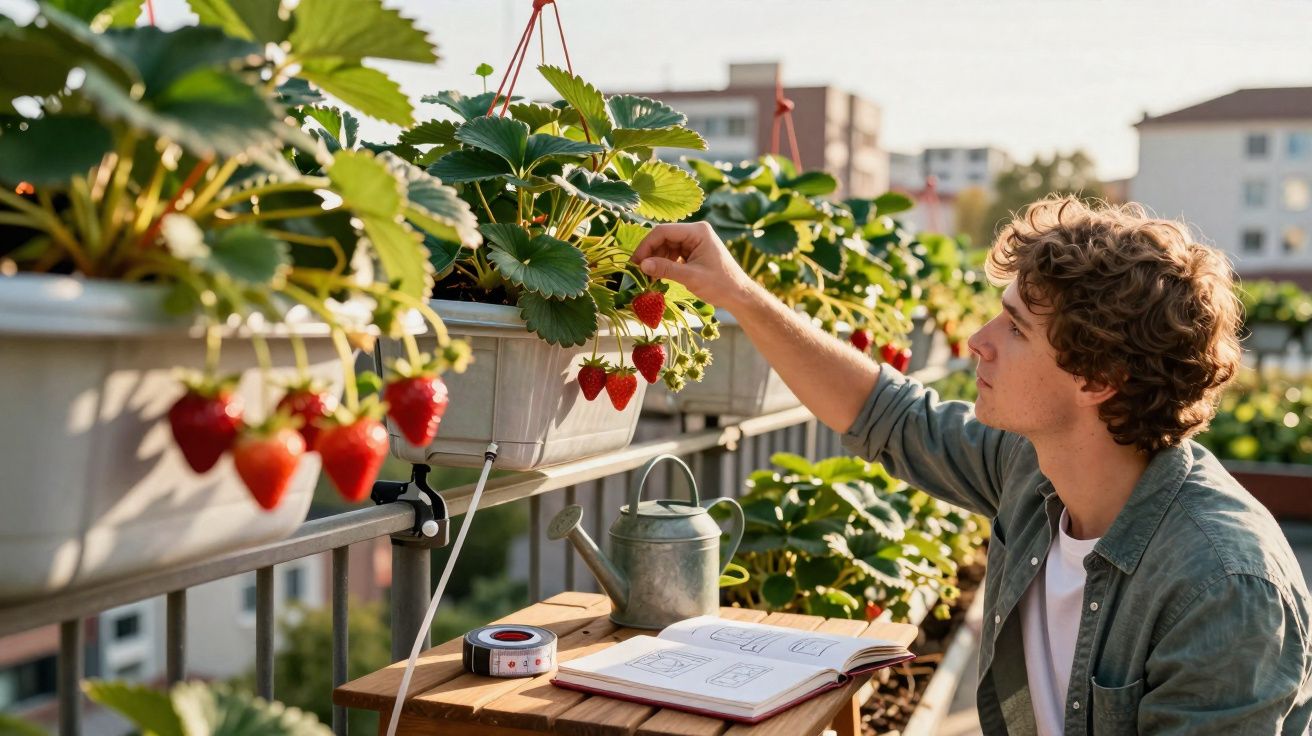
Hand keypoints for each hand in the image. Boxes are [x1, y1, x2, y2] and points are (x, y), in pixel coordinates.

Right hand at [631, 222, 755, 309]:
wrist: (739, 294)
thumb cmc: (720, 285)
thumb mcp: (691, 277)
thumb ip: (666, 269)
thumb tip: (641, 265)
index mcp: (698, 231)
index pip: (663, 231)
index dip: (646, 245)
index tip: (635, 262)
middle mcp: (695, 232)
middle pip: (663, 237)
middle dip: (650, 253)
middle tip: (638, 271)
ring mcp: (694, 241)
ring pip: (666, 246)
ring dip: (656, 260)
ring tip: (648, 277)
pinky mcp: (693, 251)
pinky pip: (672, 253)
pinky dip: (664, 263)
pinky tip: (658, 275)